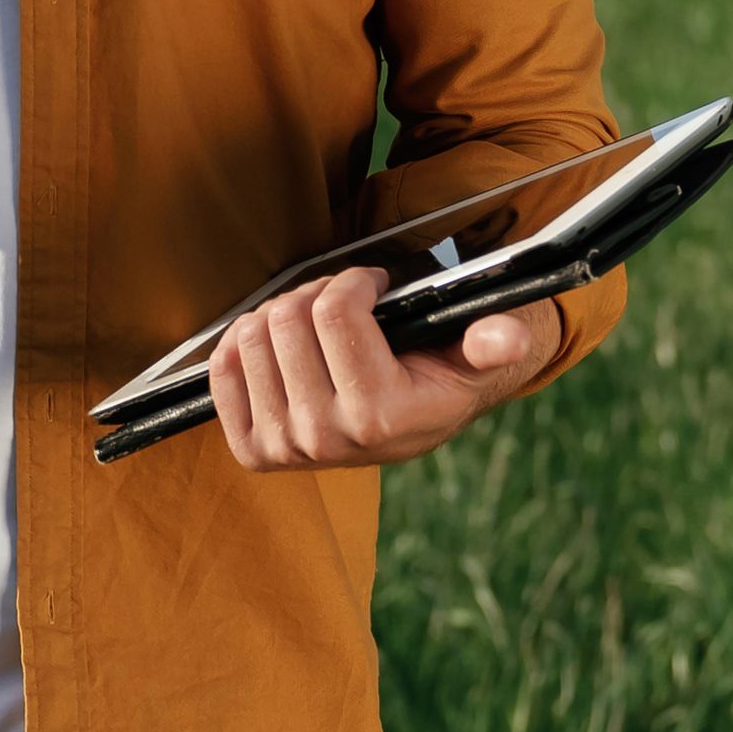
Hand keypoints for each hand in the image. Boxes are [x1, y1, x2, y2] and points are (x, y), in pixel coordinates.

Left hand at [205, 272, 550, 472]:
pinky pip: (221, 370)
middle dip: (315, 293)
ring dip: (280, 313)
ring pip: (251, 335)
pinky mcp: (254, 450)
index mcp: (380, 417)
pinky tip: (278, 344)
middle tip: (341, 302)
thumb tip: (511, 336)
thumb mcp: (472, 359)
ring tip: (314, 324)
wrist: (405, 431)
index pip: (334, 312)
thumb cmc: (434, 378)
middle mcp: (326, 440)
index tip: (374, 287)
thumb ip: (492, 342)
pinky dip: (242, 343)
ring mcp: (285, 448)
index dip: (355, 281)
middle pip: (286, 319)